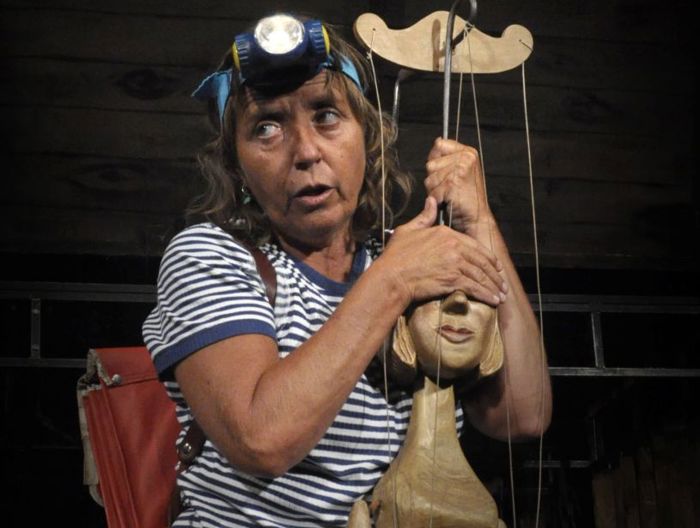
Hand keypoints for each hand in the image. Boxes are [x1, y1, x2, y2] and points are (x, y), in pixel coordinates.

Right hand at [381, 197, 506, 306]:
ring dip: (493, 287)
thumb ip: (424, 216)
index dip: (489, 258)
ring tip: (499, 295)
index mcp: (446, 233)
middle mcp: (454, 246)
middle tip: (501, 285)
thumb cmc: (396, 256)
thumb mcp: (408, 230)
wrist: (391, 276)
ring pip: (481, 275)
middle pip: (482, 261)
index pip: (475, 246)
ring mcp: (455, 263)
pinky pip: (475, 287)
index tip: (495, 267)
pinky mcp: (453, 279)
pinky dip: (486, 294)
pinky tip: (492, 300)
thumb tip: (432, 201)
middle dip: (495, 275)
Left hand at [425, 138, 492, 236]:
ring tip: (450, 194)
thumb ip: (447, 157)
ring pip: (430, 179)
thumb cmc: (467, 198)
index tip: (446, 173)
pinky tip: (449, 201)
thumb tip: (437, 142)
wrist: (476, 218)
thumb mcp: (460, 171)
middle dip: (435, 179)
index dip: (437, 160)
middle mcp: (465, 158)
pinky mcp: (452, 183)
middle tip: (450, 188)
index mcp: (468, 152)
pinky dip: (437, 200)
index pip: (439, 145)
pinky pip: (432, 192)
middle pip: (431, 164)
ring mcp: (459, 170)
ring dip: (435, 191)